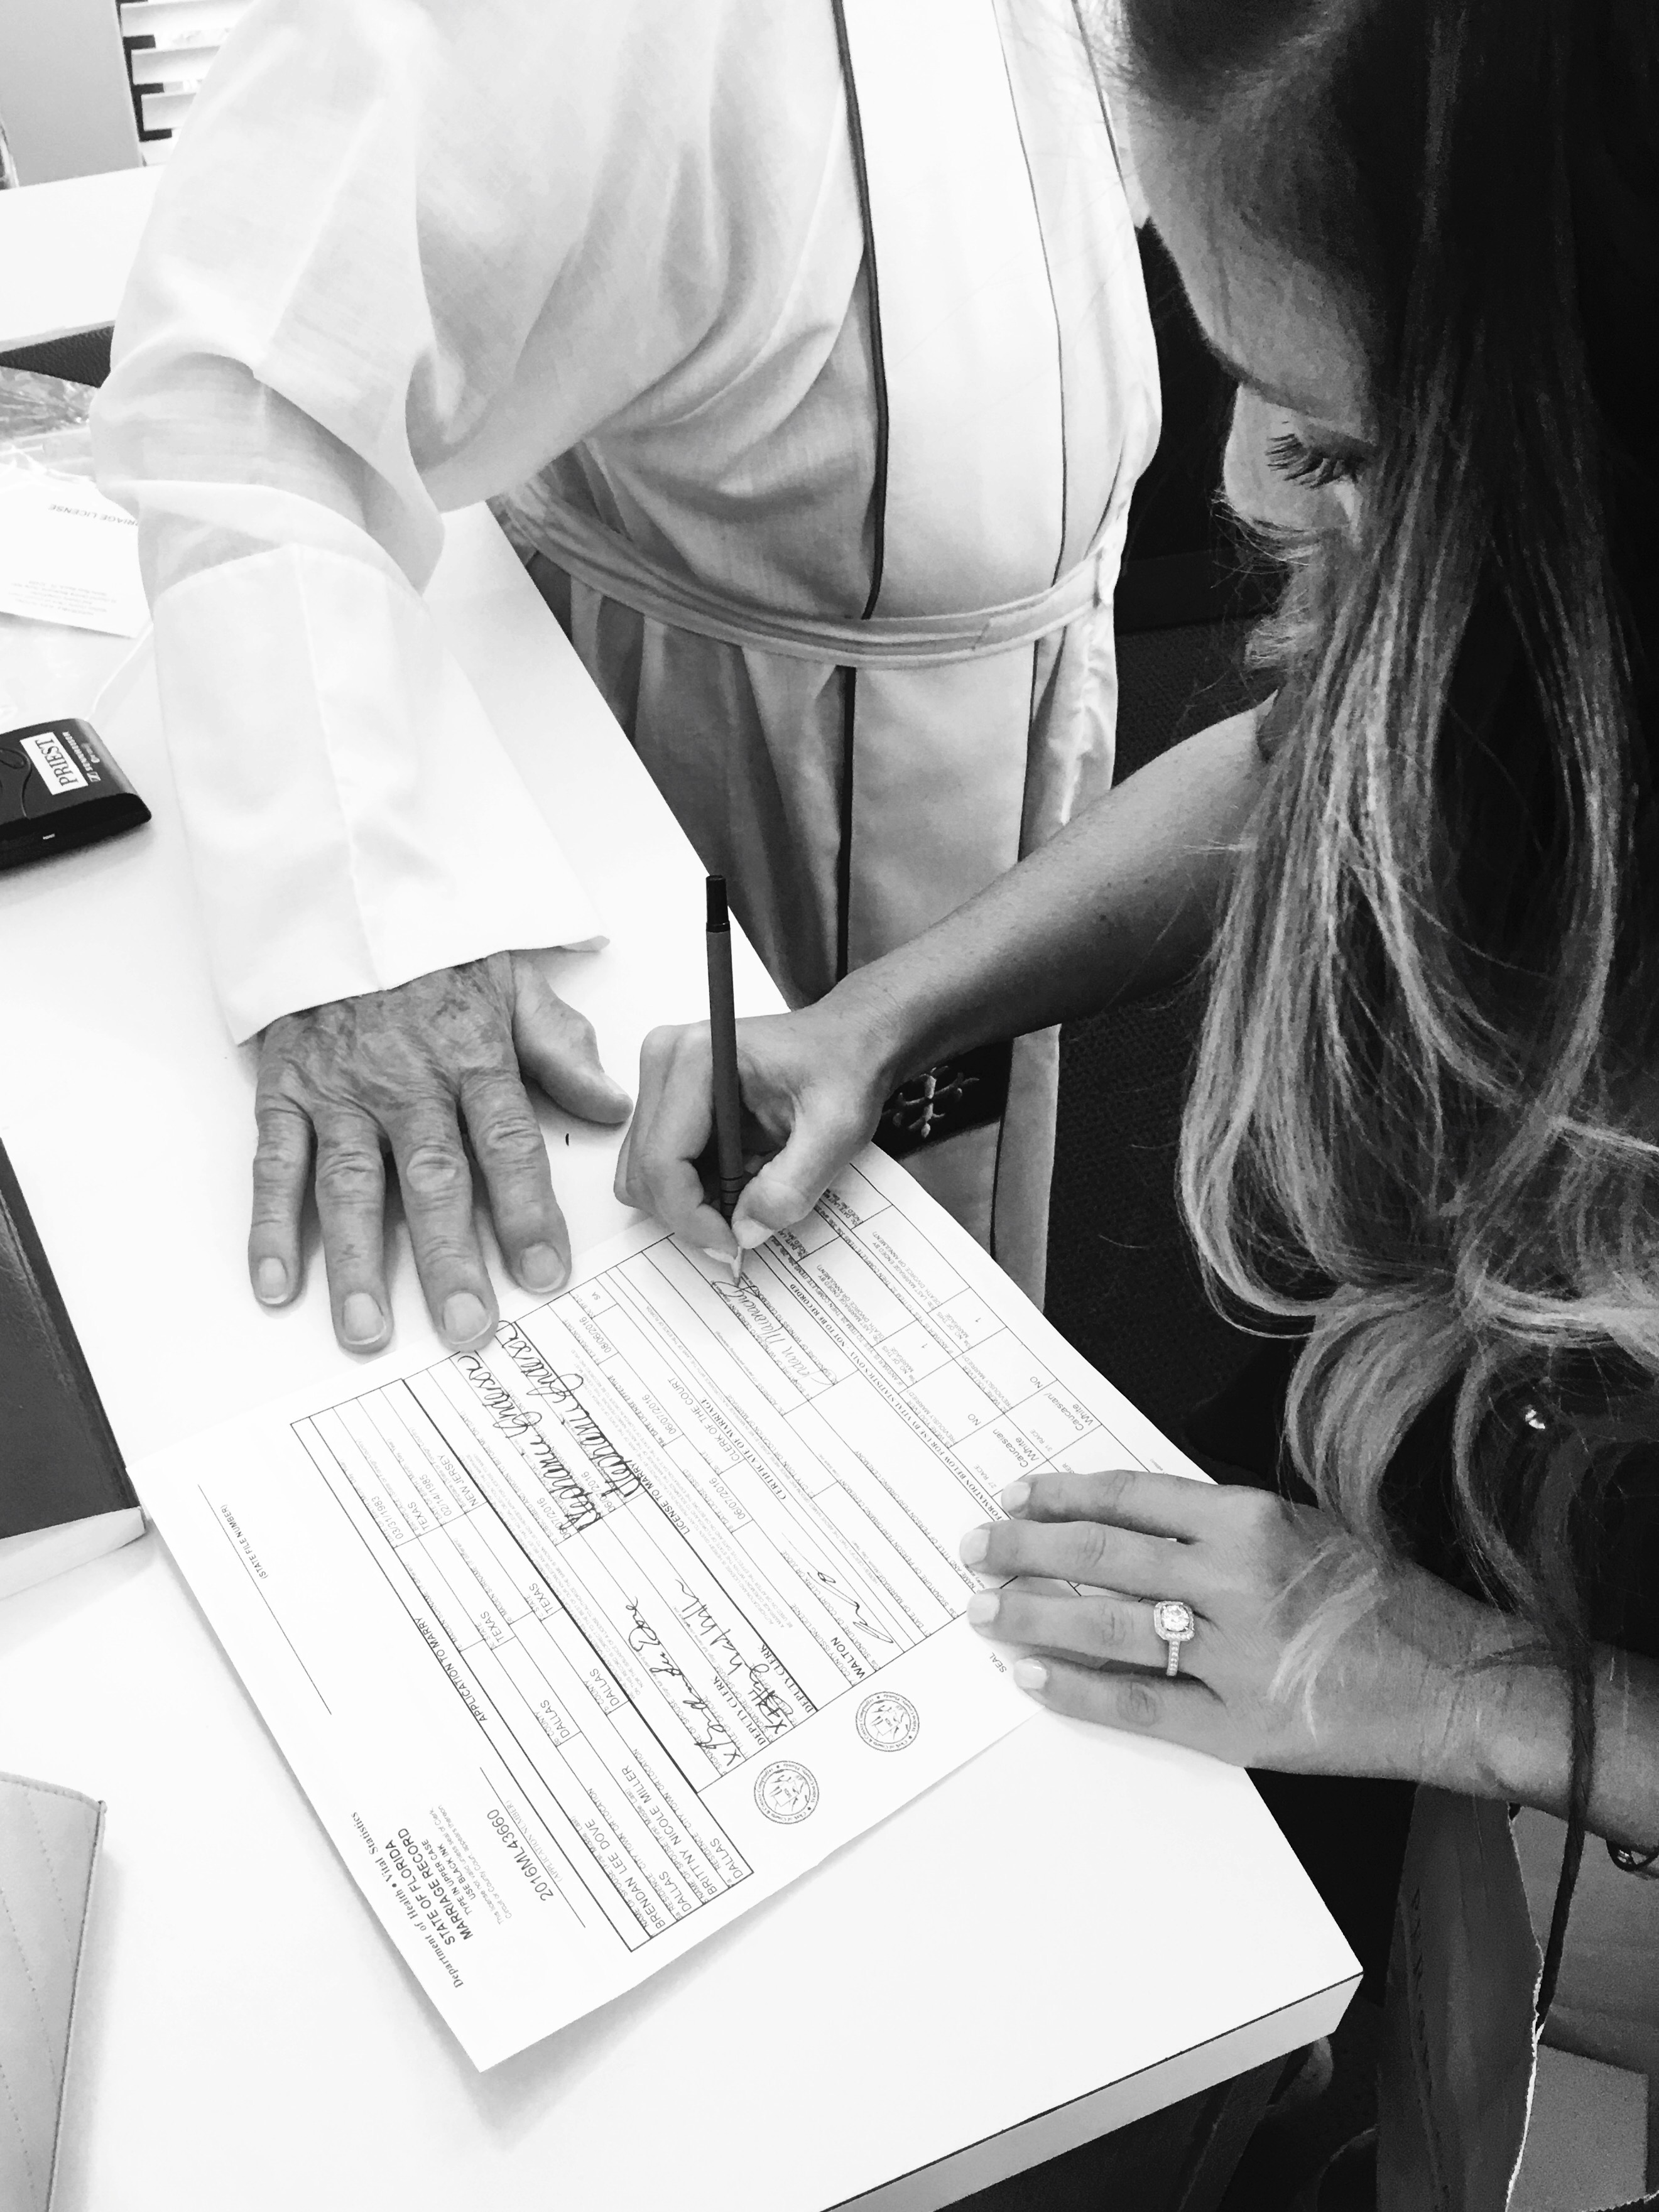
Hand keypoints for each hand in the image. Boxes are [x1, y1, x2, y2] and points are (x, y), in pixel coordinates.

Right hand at [249, 952, 630, 1352]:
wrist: (341, 888)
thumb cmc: (433, 949)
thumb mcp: (512, 980)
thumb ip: (560, 1047)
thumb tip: (611, 1106)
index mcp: (470, 1057)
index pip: (507, 1145)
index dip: (528, 1212)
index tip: (545, 1273)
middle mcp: (405, 1081)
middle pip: (431, 1179)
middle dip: (448, 1259)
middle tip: (465, 1326)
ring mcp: (339, 1090)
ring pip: (349, 1185)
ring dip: (357, 1263)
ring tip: (368, 1330)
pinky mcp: (285, 1091)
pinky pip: (275, 1164)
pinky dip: (269, 1227)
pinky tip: (278, 1284)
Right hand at [615, 996, 897, 1259]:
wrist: (849, 1041)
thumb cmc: (844, 1068)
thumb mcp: (838, 1129)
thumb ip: (793, 1185)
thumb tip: (745, 1232)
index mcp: (698, 1057)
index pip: (663, 1159)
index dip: (691, 1216)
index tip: (732, 1245)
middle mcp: (665, 1060)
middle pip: (644, 1170)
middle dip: (689, 1215)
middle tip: (740, 1235)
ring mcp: (662, 1079)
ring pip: (644, 1173)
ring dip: (689, 1204)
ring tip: (746, 1202)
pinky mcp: (669, 1100)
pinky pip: (659, 1165)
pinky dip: (692, 1190)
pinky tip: (737, 1183)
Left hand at [958, 1468, 1536, 1789]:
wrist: (1456, 1683)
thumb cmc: (1380, 1602)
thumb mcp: (1303, 1527)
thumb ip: (1218, 1524)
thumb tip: (1121, 1524)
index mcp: (1250, 1521)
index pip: (1130, 1498)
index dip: (1062, 1496)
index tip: (1017, 1497)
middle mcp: (1235, 1582)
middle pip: (1101, 1557)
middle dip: (1025, 1550)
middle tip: (975, 1549)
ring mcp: (1233, 1658)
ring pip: (1106, 1629)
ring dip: (1033, 1616)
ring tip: (984, 1611)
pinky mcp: (1238, 1727)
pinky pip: (1138, 1705)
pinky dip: (1076, 1691)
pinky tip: (1031, 1677)